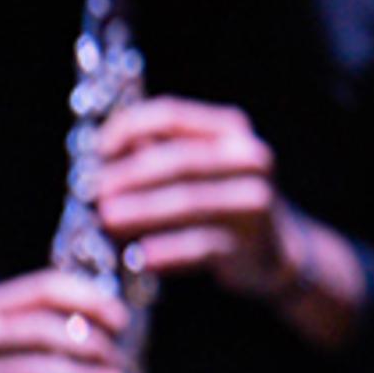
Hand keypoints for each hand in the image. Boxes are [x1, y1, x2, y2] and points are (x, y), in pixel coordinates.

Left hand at [90, 95, 361, 345]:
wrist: (276, 248)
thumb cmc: (218, 200)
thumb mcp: (194, 167)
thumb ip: (151, 152)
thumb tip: (98, 153)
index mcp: (229, 130)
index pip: (172, 115)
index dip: (130, 128)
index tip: (98, 150)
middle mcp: (249, 158)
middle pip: (182, 160)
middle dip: (133, 176)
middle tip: (97, 192)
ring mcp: (255, 201)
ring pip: (192, 202)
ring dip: (144, 211)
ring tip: (108, 220)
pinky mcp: (254, 243)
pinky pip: (204, 246)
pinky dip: (170, 251)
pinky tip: (143, 257)